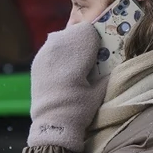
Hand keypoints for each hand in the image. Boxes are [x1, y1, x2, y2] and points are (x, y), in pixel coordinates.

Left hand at [26, 22, 108, 152]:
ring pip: (60, 37)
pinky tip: (63, 66)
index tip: (99, 48)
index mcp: (76, 54)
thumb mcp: (100, 90)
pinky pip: (50, 47)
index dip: (95, 37)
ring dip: (70, 43)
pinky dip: (58, 51)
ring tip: (75, 60)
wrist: (52, 123)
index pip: (88, 29)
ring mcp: (44, 54)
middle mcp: (57, 49)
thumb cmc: (80, 108)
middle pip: (73, 31)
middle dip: (83, 40)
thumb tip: (116, 60)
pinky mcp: (36, 61)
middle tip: (89, 54)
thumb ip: (108, 72)